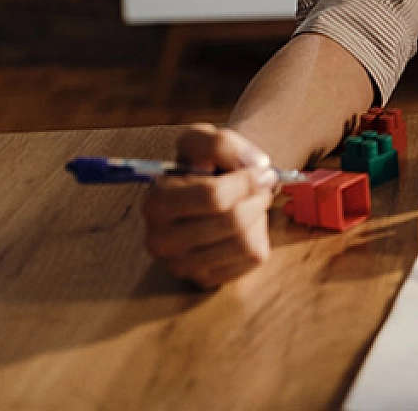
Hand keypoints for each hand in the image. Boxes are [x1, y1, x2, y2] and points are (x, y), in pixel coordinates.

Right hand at [142, 123, 279, 287]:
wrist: (211, 188)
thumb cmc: (206, 163)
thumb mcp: (203, 138)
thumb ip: (221, 143)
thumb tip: (254, 166)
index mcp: (156, 203)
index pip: (213, 197)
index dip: (247, 180)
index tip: (261, 170)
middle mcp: (161, 241)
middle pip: (233, 222)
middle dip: (257, 197)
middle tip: (261, 186)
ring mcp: (182, 265)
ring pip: (245, 242)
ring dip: (260, 216)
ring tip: (252, 203)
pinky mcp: (206, 279)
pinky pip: (253, 259)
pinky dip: (260, 236)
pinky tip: (246, 225)